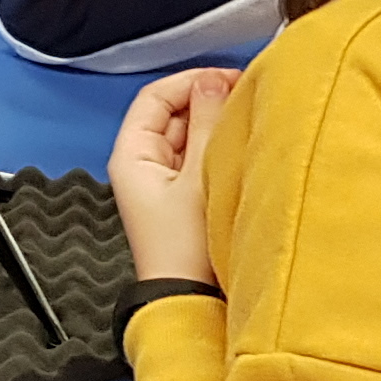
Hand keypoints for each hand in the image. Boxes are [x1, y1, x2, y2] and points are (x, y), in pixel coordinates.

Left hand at [107, 66, 238, 285]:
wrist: (191, 301)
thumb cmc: (184, 250)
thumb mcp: (197, 178)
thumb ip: (206, 125)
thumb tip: (213, 82)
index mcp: (132, 154)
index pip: (155, 96)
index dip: (191, 81)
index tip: (227, 79)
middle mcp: (143, 163)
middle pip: (174, 113)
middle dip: (209, 100)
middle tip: (246, 96)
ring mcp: (164, 180)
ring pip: (190, 135)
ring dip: (217, 124)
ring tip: (249, 119)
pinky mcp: (185, 196)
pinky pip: (201, 157)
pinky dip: (220, 147)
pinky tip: (244, 145)